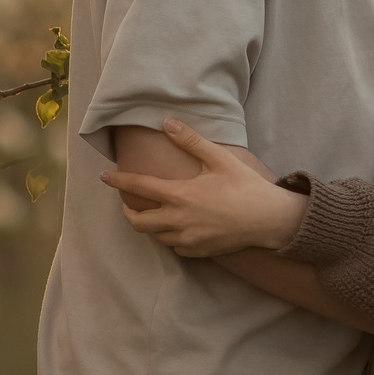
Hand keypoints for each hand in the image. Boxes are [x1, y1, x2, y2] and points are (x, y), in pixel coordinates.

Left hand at [102, 119, 302, 257]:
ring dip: (148, 226)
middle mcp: (179, 220)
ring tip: (150, 214)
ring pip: (154, 237)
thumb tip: (167, 122)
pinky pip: (175, 248)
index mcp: (180, 195)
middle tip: (127, 202)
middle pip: (138, 222)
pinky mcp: (200, 252)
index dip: (118, 180)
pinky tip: (176, 229)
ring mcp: (188, 239)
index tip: (104, 176)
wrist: (269, 220)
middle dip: (128, 211)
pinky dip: (169, 238)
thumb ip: (191, 141)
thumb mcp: (219, 158)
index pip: (139, 186)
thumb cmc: (245, 186)